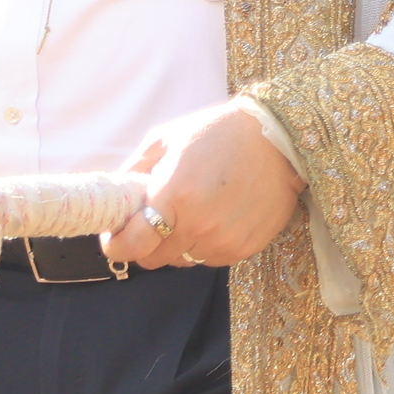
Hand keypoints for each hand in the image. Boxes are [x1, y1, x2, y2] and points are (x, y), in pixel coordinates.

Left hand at [106, 99, 305, 270]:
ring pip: (183, 260)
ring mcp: (223, 239)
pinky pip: (211, 259)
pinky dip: (206, 245)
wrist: (279, 139)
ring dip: (178, 244)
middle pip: (154, 259)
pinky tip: (216, 218)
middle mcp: (198, 224)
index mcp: (173, 194)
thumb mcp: (167, 139)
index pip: (132, 245)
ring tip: (190, 216)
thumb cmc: (219, 133)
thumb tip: (116, 198)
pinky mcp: (245, 247)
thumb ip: (134, 170)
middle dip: (146, 244)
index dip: (116, 245)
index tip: (115, 238)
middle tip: (152, 224)